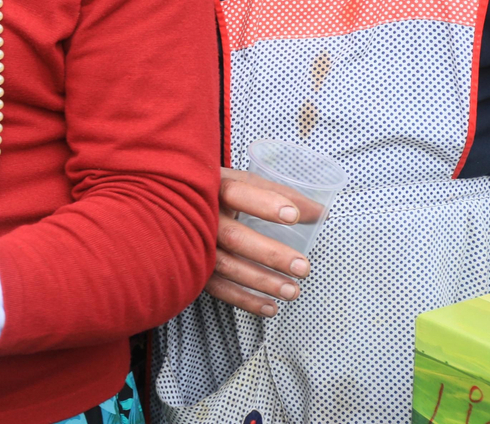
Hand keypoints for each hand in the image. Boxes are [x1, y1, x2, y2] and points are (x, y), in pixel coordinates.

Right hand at [206, 167, 313, 315]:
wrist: (167, 203)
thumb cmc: (214, 192)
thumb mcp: (241, 182)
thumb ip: (279, 194)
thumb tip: (322, 213)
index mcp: (213, 188)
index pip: (237, 193)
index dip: (264, 204)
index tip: (292, 215)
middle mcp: (200, 215)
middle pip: (235, 237)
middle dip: (271, 254)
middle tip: (302, 267)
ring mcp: (192, 242)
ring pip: (227, 266)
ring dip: (262, 281)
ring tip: (293, 291)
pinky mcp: (192, 265)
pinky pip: (217, 288)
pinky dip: (244, 300)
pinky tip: (269, 307)